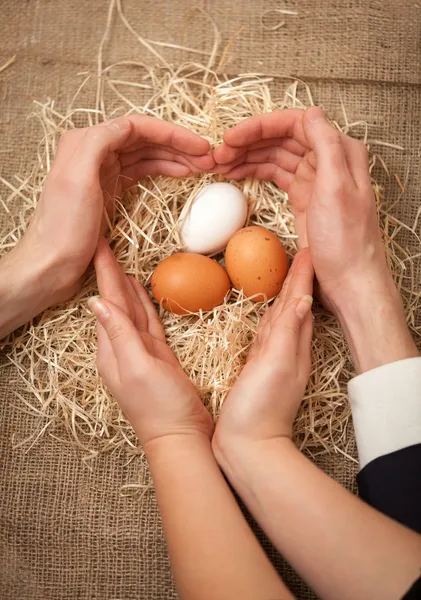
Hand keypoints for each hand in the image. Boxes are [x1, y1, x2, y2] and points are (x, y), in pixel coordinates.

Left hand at [17, 116, 213, 306]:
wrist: (51, 265)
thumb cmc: (63, 229)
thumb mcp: (78, 180)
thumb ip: (98, 143)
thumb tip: (127, 124)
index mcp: (85, 143)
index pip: (137, 127)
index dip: (171, 134)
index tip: (199, 146)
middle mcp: (93, 152)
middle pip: (144, 139)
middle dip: (178, 145)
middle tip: (208, 158)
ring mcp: (102, 171)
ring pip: (145, 155)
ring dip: (174, 158)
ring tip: (201, 166)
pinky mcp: (108, 190)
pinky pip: (140, 172)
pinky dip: (162, 171)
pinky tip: (179, 174)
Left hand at [89, 238, 212, 448]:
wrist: (181, 436)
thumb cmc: (160, 407)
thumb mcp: (138, 368)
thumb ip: (119, 335)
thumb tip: (97, 303)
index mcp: (112, 349)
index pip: (106, 302)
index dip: (104, 273)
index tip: (99, 246)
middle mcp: (122, 347)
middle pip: (116, 302)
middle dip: (111, 273)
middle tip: (106, 245)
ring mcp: (141, 351)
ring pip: (131, 309)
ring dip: (125, 286)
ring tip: (120, 262)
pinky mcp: (158, 355)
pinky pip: (147, 322)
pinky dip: (143, 304)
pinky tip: (140, 292)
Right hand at [213, 248, 313, 456]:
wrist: (247, 446)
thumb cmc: (261, 408)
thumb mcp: (276, 367)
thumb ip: (287, 334)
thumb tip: (302, 300)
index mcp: (292, 345)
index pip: (299, 302)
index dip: (302, 277)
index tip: (306, 252)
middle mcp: (285, 349)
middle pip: (292, 306)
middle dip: (297, 280)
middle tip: (299, 256)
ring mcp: (272, 359)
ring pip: (281, 319)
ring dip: (286, 296)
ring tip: (287, 277)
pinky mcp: (258, 368)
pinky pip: (268, 335)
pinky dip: (271, 319)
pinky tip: (270, 316)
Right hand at [214, 107, 386, 308]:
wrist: (349, 281)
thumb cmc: (346, 240)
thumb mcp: (336, 188)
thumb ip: (326, 146)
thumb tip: (310, 111)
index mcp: (338, 152)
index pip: (295, 124)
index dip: (260, 127)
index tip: (231, 137)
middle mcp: (327, 160)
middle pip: (281, 138)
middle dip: (248, 142)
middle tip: (218, 154)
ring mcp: (313, 180)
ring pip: (275, 156)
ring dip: (247, 156)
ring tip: (220, 164)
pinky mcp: (303, 198)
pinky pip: (275, 176)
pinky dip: (255, 172)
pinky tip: (236, 175)